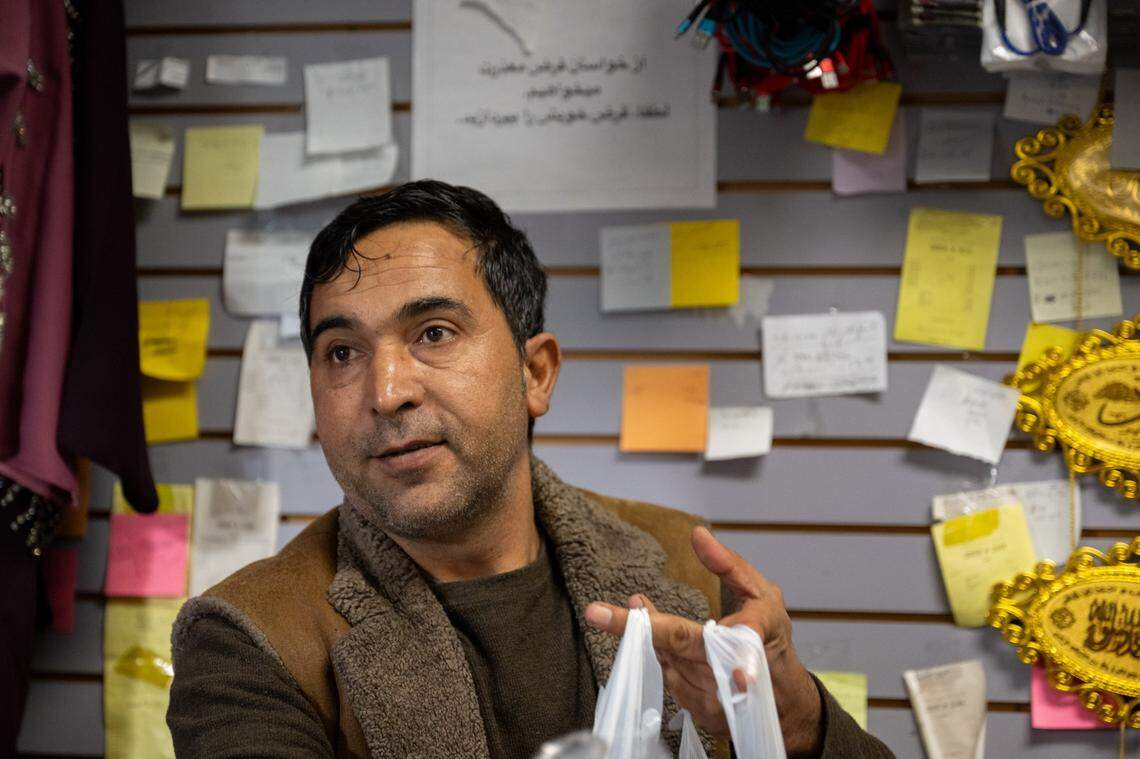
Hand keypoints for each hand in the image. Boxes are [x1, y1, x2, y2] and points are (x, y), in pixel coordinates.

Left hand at [584, 526, 822, 756]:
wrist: (784, 701)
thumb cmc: (772, 639)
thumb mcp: (763, 595)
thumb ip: (730, 565)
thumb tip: (697, 534)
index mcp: (749, 637)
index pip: (697, 631)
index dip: (665, 629)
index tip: (646, 616)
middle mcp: (728, 674)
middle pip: (673, 646)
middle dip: (637, 628)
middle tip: (597, 613)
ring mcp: (714, 699)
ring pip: (665, 662)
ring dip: (648, 640)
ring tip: (642, 615)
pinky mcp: (702, 714)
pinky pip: (669, 680)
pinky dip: (663, 659)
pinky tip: (664, 646)